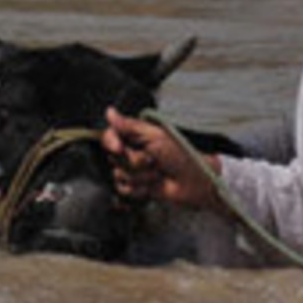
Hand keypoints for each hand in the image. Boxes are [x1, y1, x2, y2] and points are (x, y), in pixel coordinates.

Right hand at [102, 107, 219, 209]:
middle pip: (114, 157)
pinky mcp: (136, 188)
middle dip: (134, 162)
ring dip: (141, 176)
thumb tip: (109, 111)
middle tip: (153, 161)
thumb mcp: (156, 136)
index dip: (111, 142)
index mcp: (136, 136)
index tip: (119, 148)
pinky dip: (139, 189)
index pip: (110, 135)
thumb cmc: (180, 155)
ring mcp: (134, 171)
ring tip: (158, 174)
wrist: (194, 181)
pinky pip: (124, 190)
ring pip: (119, 175)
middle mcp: (132, 152)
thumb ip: (130, 126)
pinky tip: (152, 186)